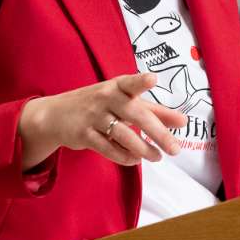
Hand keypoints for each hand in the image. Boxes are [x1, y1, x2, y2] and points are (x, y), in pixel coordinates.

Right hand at [18, 72, 186, 168]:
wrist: (56, 115)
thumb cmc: (100, 105)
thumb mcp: (124, 101)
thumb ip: (154, 110)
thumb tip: (183, 121)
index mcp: (118, 86)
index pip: (131, 82)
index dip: (141, 81)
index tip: (153, 79)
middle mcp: (106, 97)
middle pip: (136, 115)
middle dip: (158, 133)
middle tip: (175, 150)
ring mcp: (93, 116)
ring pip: (124, 136)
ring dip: (143, 149)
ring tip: (157, 157)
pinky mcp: (84, 134)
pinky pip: (108, 148)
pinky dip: (124, 157)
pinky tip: (135, 160)